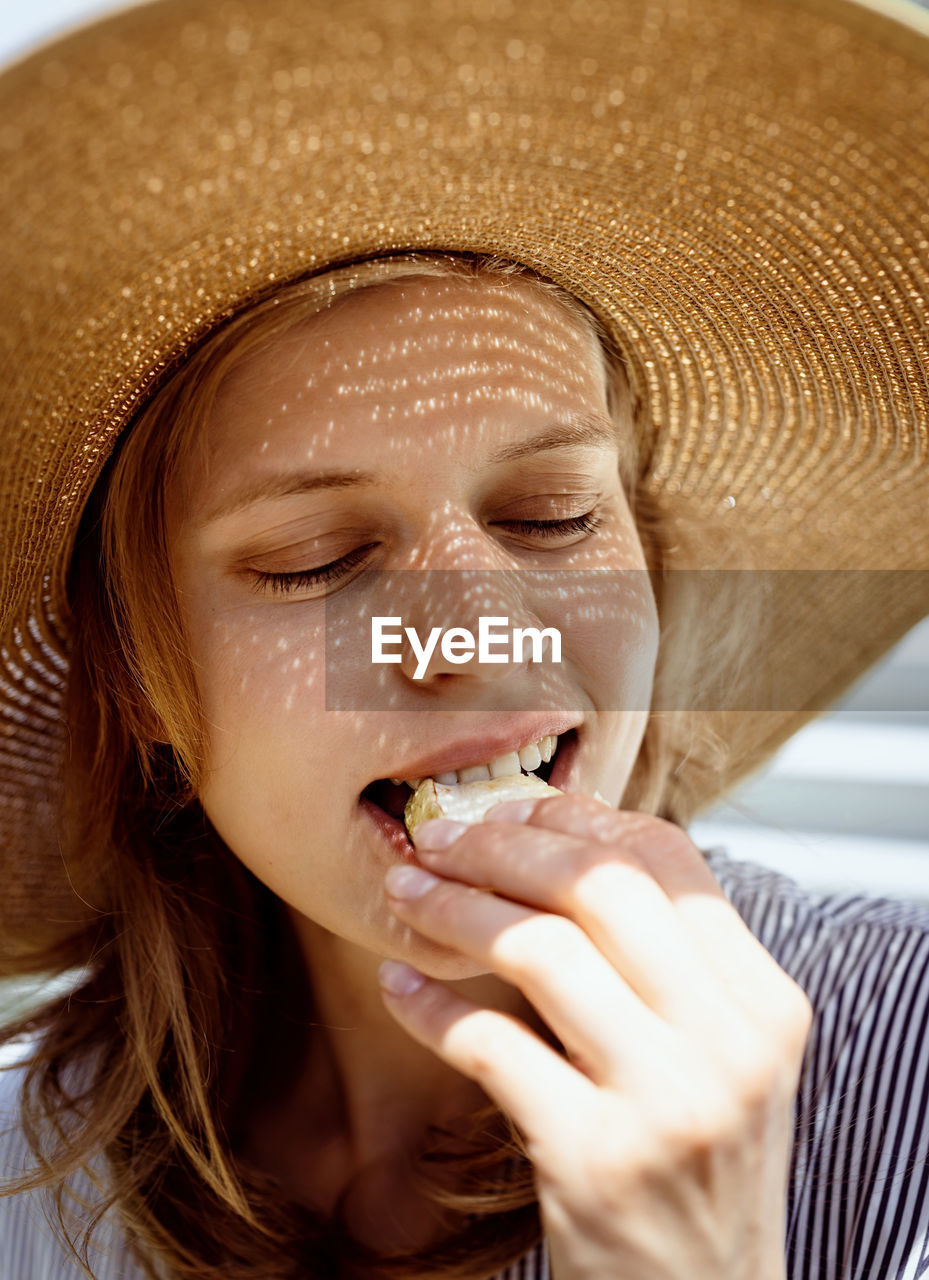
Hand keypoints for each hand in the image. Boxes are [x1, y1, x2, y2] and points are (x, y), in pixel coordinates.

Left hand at [379, 793, 812, 1279]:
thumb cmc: (695, 1167)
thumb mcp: (720, 1058)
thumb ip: (670, 964)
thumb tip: (565, 850)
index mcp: (763, 1000)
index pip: (670, 858)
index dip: (578, 817)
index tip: (510, 810)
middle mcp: (729, 1042)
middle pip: (599, 885)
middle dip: (502, 846)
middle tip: (438, 839)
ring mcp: (667, 1101)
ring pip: (539, 948)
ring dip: (452, 910)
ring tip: (403, 895)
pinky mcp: (594, 1160)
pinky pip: (488, 1044)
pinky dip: (430, 1005)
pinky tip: (398, 988)